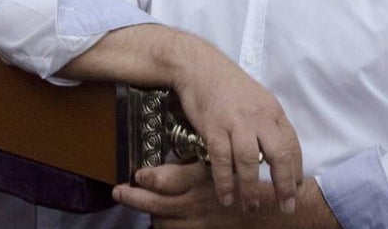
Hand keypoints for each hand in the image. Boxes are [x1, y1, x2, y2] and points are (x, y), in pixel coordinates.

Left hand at [114, 161, 239, 227]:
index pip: (161, 180)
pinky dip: (167, 228)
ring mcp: (198, 226)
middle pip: (154, 205)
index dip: (145, 177)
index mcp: (199, 182)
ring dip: (151, 215)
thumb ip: (191, 167)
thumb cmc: (246, 184)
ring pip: (162, 225)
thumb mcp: (219, 166)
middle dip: (132, 198)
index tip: (137, 173)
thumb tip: (163, 169)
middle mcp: (194, 205)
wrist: (269, 214)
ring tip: (145, 206)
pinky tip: (164, 222)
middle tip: (118, 191)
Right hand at [172, 46, 301, 214]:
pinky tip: (226, 196)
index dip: (295, 170)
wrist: (199, 65)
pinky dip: (224, 181)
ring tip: (250, 206)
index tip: (295, 189)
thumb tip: (276, 153)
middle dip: (284, 184)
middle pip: (279, 155)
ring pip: (249, 161)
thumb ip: (268, 124)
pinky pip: (221, 159)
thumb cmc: (228, 85)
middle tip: (286, 206)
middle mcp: (259, 117)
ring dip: (251, 188)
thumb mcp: (257, 100)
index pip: (292, 145)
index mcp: (273, 111)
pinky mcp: (214, 127)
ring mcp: (236, 121)